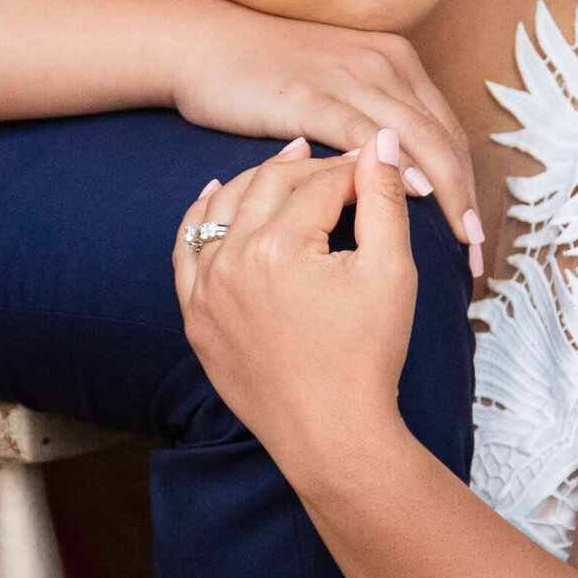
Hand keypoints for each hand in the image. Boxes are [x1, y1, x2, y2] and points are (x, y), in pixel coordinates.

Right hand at [167, 1, 484, 273]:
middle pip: (445, 139)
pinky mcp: (315, 94)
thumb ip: (368, 120)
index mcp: (395, 61)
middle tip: (478, 252)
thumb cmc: (263, 77)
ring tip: (460, 242)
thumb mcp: (334, 90)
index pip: (448, 131)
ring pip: (419, 139)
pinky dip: (397, 168)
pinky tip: (415, 200)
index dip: (468, 185)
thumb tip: (393, 175)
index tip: (475, 236)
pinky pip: (367, 135)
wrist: (203, 45)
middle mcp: (384, 63)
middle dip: (468, 199)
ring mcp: (352, 76)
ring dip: (447, 194)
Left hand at [172, 133, 421, 475]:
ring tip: (286, 161)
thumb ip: (382, 199)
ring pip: (224, 208)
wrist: (331, 434)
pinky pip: (187, 250)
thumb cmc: (367, 358)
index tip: (377, 170)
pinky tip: (215, 193)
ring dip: (256, 180)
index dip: (355, 170)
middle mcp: (232, 260)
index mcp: (280, 246)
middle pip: (270, 185)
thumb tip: (377, 142)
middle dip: (310, 167)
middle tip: (339, 162)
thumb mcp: (390, 271)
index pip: (320, 183)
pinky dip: (200, 216)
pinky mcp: (196, 316)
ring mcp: (206, 290)